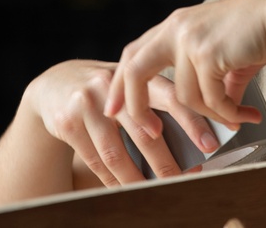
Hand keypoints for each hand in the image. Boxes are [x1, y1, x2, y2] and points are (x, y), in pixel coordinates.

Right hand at [27, 59, 219, 186]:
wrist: (55, 84)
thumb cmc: (106, 88)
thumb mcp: (129, 83)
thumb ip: (155, 100)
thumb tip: (196, 136)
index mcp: (135, 73)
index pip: (170, 96)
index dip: (191, 121)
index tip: (210, 144)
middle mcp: (110, 85)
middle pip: (143, 131)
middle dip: (167, 162)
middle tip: (187, 180)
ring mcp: (87, 103)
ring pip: (117, 152)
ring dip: (137, 179)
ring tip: (155, 193)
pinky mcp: (67, 122)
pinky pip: (95, 160)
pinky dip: (112, 180)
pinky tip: (125, 189)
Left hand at [103, 0, 265, 139]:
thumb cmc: (259, 31)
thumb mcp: (226, 57)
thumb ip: (216, 82)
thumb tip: (222, 115)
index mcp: (175, 25)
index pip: (135, 53)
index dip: (122, 82)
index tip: (114, 108)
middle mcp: (176, 28)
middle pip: (135, 70)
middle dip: (134, 105)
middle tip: (147, 132)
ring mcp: (188, 40)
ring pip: (185, 97)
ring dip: (213, 116)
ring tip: (239, 118)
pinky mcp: (207, 54)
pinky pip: (211, 100)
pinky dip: (229, 114)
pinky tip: (248, 114)